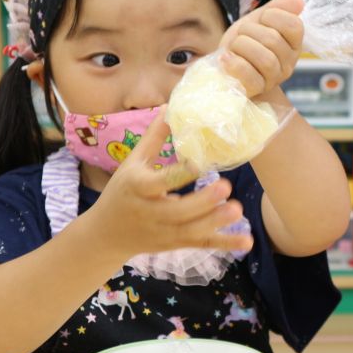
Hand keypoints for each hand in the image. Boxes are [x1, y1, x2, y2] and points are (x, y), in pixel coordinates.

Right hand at [88, 111, 253, 259]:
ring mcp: (164, 232)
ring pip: (191, 232)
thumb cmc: (123, 191)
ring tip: (238, 210)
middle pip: (177, 211)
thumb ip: (153, 138)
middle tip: (226, 187)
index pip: (158, 182)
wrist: (106, 235)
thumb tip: (170, 107)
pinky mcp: (176, 244)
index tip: (198, 164)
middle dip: (202, 202)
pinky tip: (247, 242)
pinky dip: (224, 244)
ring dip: (215, 223)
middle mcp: (150, 213)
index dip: (177, 175)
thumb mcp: (132, 163)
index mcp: (138, 188)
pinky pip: (201, 244)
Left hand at [218, 0, 303, 98]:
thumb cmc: (246, 41)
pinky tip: (226, 57)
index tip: (261, 20)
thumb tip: (298, 0)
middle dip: (250, 31)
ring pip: (265, 59)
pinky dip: (235, 63)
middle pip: (274, 40)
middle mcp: (288, 63)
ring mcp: (273, 78)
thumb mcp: (260, 20)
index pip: (294, 26)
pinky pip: (250, 76)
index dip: (273, 16)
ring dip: (242, 46)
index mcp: (293, 44)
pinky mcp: (256, 89)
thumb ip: (278, 8)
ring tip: (235, 47)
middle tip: (242, 35)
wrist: (226, 63)